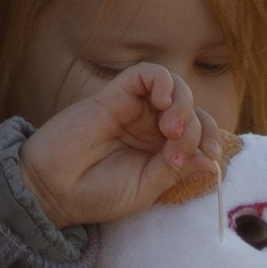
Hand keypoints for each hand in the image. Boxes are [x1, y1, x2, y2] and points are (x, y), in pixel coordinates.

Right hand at [20, 66, 224, 230]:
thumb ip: (175, 171)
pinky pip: (148, 73)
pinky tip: (162, 101)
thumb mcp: (145, 190)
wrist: (54, 190)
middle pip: (191, 108)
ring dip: (183, 104)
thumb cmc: (96, 195)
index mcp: (160, 151)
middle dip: (197, 127)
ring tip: (170, 130)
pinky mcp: (115, 94)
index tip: (213, 155)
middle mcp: (150, 127)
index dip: (212, 138)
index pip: (198, 131)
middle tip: (177, 149)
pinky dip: (164, 81)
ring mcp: (133, 109)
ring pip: (174, 87)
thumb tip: (210, 160)